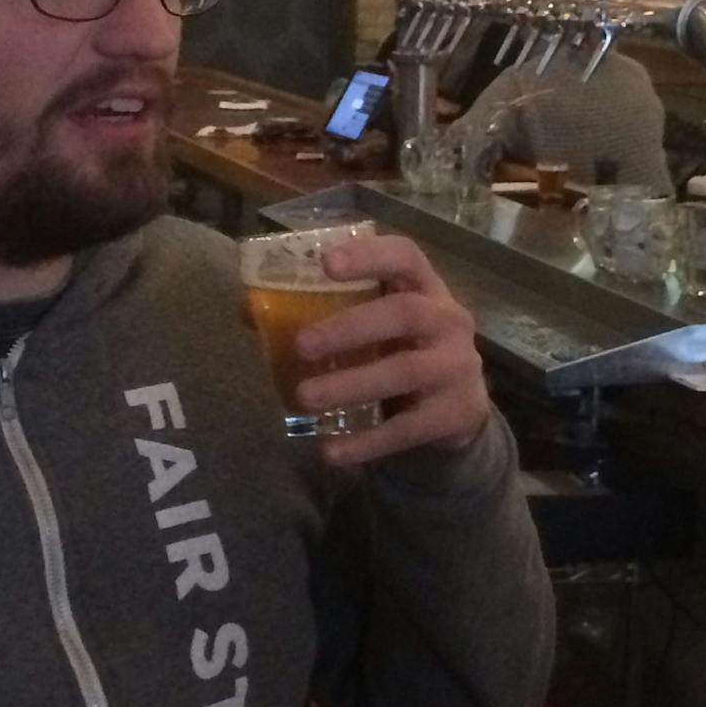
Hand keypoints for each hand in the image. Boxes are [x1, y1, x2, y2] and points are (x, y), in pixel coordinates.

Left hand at [292, 234, 489, 464]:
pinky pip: (408, 429)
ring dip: (351, 385)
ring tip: (305, 398)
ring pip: (405, 371)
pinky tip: (331, 451)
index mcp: (424, 287)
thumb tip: (248, 311)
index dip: (368, 255)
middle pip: (404, 313)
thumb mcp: (374, 326)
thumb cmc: (401, 351)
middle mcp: (448, 320)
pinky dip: (367, 441)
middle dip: (349, 327)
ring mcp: (457, 367)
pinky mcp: (457, 413)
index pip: (404, 256)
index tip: (326, 263)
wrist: (457, 411)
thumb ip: (322, 314)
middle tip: (301, 346)